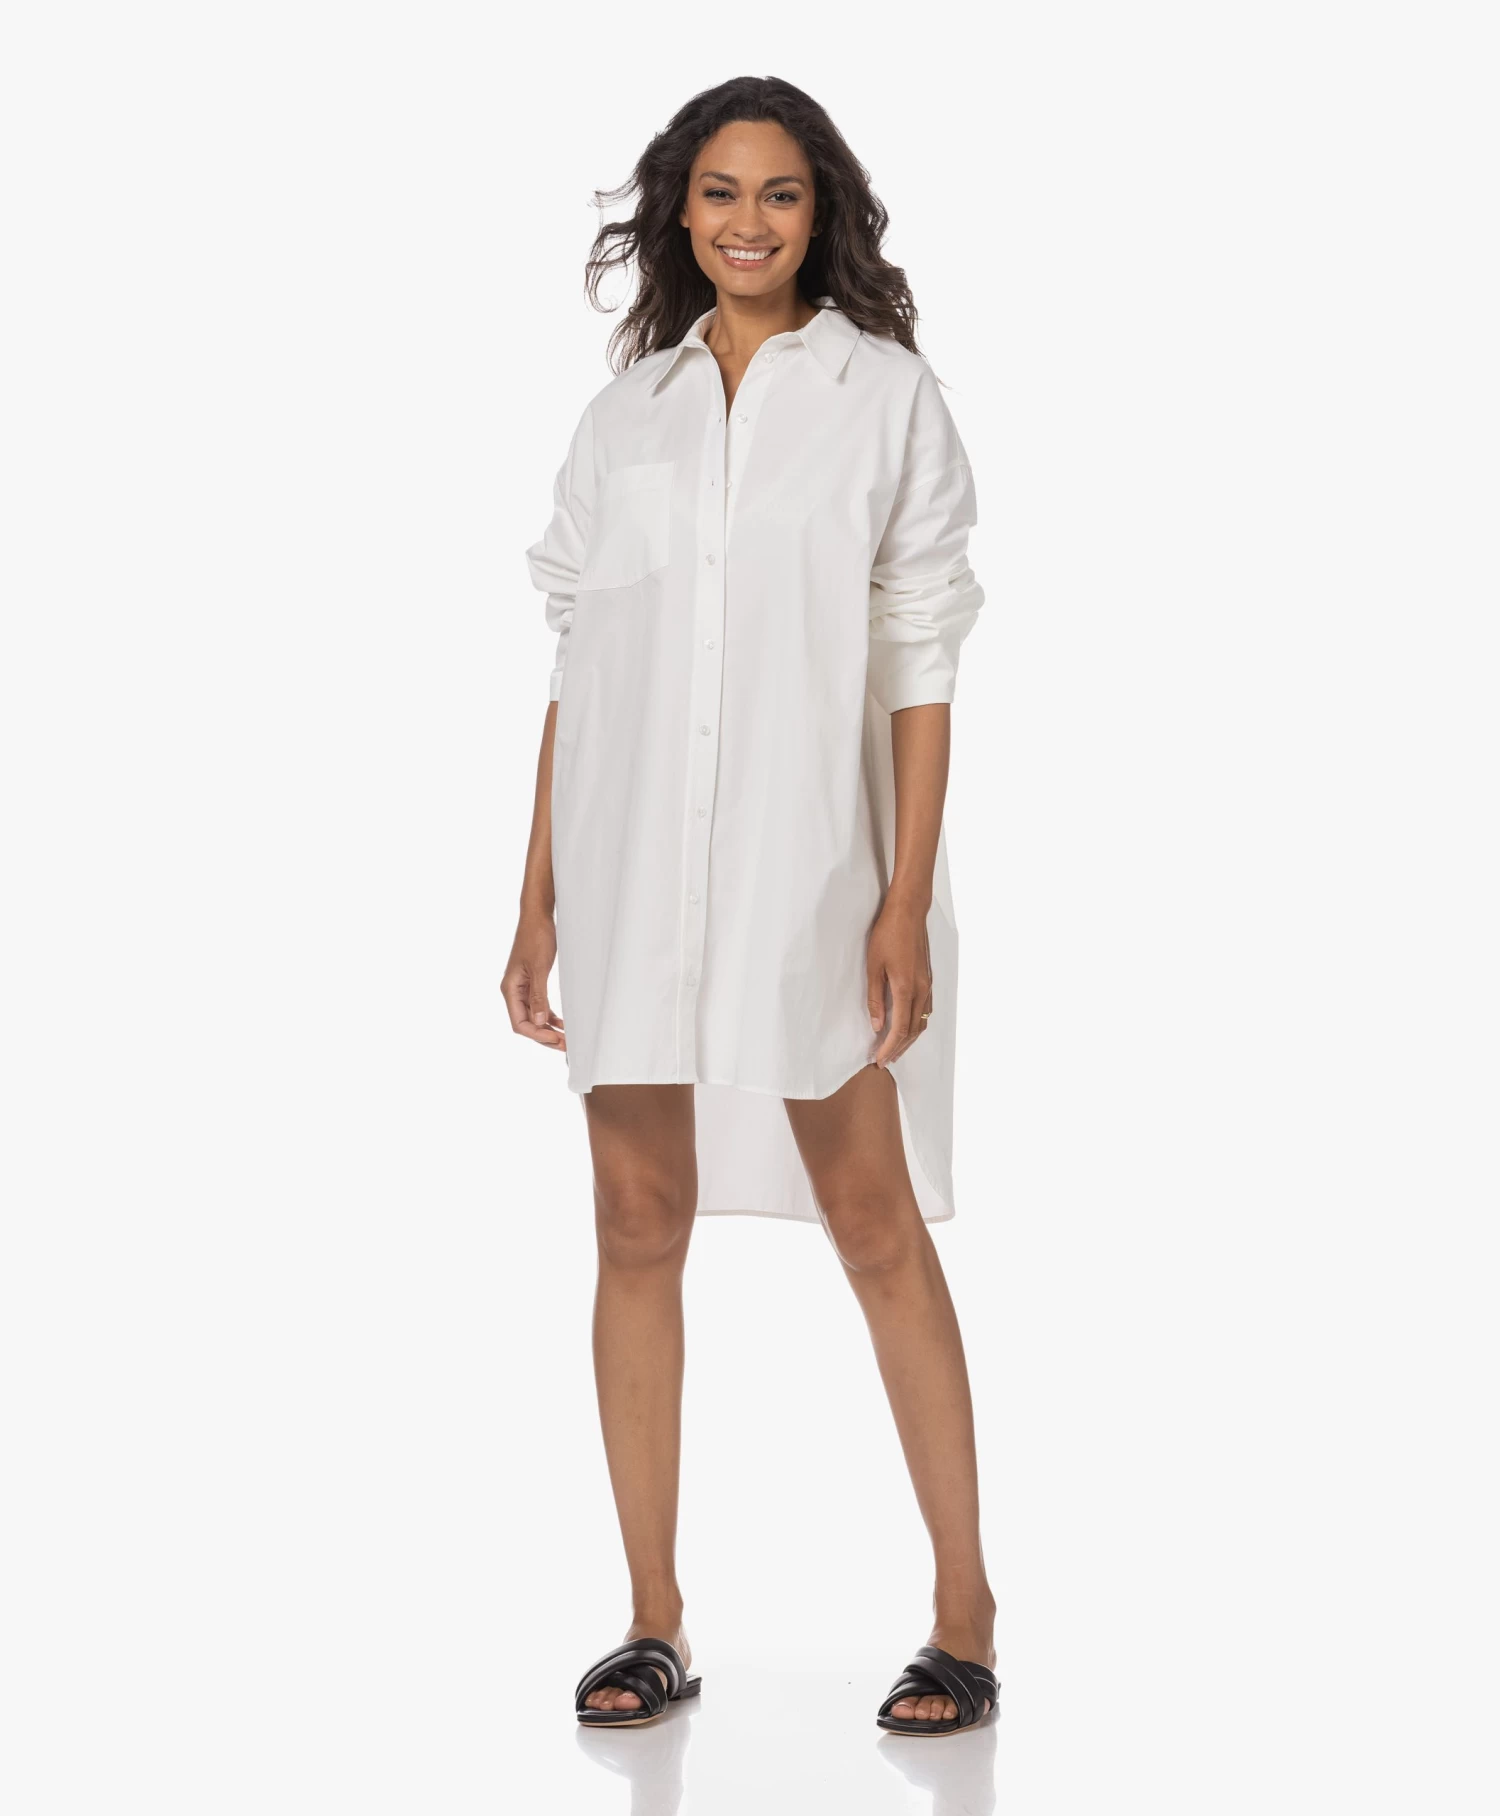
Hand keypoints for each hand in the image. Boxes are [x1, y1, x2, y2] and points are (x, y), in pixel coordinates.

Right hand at [502, 912, 565, 1050]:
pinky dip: (550, 1017)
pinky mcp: (532, 983)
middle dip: (544, 1036)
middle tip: (565, 1045)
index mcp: (510, 989)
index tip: (555, 1040)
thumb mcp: (539, 968)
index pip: (519, 1023)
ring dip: (549, 1029)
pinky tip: (562, 1024)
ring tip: (566, 1039)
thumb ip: (539, 996)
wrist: (537, 917)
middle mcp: (513, 991)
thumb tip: (540, 1021)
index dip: (537, 1035)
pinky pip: (539, 1006)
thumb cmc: (536, 937)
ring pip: (534, 1017)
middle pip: (526, 1023)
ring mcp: (522, 988)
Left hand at [867, 894, 932, 1067]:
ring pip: (922, 1022)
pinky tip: (906, 1026)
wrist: (909, 911)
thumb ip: (875, 998)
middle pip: (913, 1030)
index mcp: (906, 989)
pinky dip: (916, 1024)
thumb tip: (877, 1025)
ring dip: (908, 1039)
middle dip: (899, 1049)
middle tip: (884, 1061)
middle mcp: (922, 990)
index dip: (889, 1048)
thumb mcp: (873, 967)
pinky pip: (925, 1010)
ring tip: (894, 1049)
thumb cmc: (887, 935)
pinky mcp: (928, 979)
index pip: (899, 1029)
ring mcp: (928, 985)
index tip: (879, 1060)